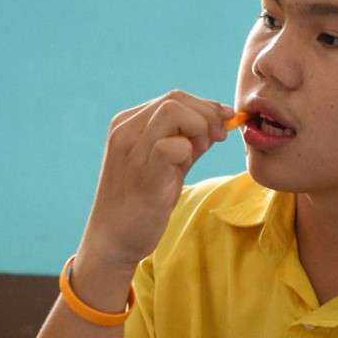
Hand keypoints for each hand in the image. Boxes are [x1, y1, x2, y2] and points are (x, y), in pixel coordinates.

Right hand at [77, 92, 234, 279]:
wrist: (113, 239)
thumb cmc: (142, 203)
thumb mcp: (167, 165)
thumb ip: (188, 142)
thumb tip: (218, 122)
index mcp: (128, 124)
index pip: (173, 98)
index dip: (205, 106)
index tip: (224, 123)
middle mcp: (125, 131)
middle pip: (175, 99)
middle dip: (207, 114)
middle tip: (219, 138)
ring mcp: (131, 150)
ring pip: (172, 112)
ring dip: (199, 128)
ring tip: (200, 153)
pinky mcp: (141, 172)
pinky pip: (171, 145)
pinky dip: (188, 151)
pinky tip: (185, 168)